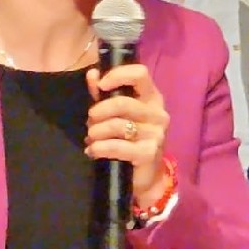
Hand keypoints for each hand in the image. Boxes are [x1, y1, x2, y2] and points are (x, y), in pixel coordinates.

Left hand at [86, 62, 171, 207]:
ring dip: (96, 132)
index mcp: (152, 98)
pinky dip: (99, 148)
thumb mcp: (115, 113)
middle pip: (122, 102)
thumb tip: (93, 73)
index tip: (101, 85)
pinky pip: (117, 146)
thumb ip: (103, 94)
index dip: (118, 75)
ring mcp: (156, 134)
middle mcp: (158, 113)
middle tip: (90, 121)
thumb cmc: (129, 139)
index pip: (140, 74)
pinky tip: (92, 151)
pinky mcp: (149, 153)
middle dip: (98, 112)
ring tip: (91, 138)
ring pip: (116, 125)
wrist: (145, 175)